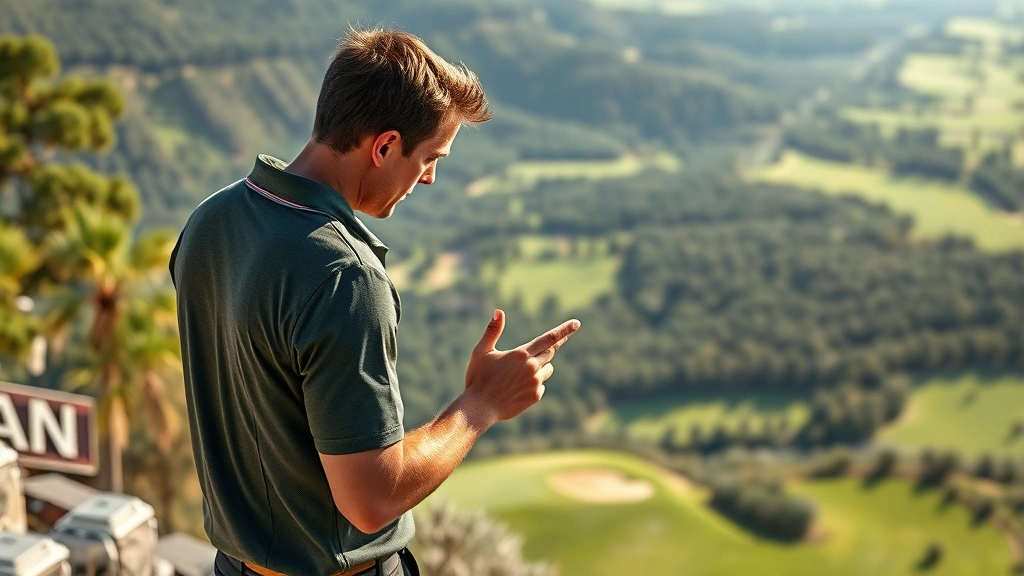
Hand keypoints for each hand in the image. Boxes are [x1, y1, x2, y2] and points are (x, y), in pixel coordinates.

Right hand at [463, 309, 580, 424]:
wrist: (479, 407)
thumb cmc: (477, 378)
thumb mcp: (481, 351)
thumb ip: (492, 331)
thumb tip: (499, 311)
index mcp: (521, 354)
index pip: (549, 338)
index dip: (564, 330)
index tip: (577, 323)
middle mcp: (532, 367)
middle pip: (549, 353)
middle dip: (543, 351)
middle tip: (527, 358)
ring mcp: (535, 382)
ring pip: (547, 369)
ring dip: (539, 368)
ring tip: (517, 376)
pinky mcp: (536, 396)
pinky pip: (541, 385)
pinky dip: (533, 385)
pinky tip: (516, 389)